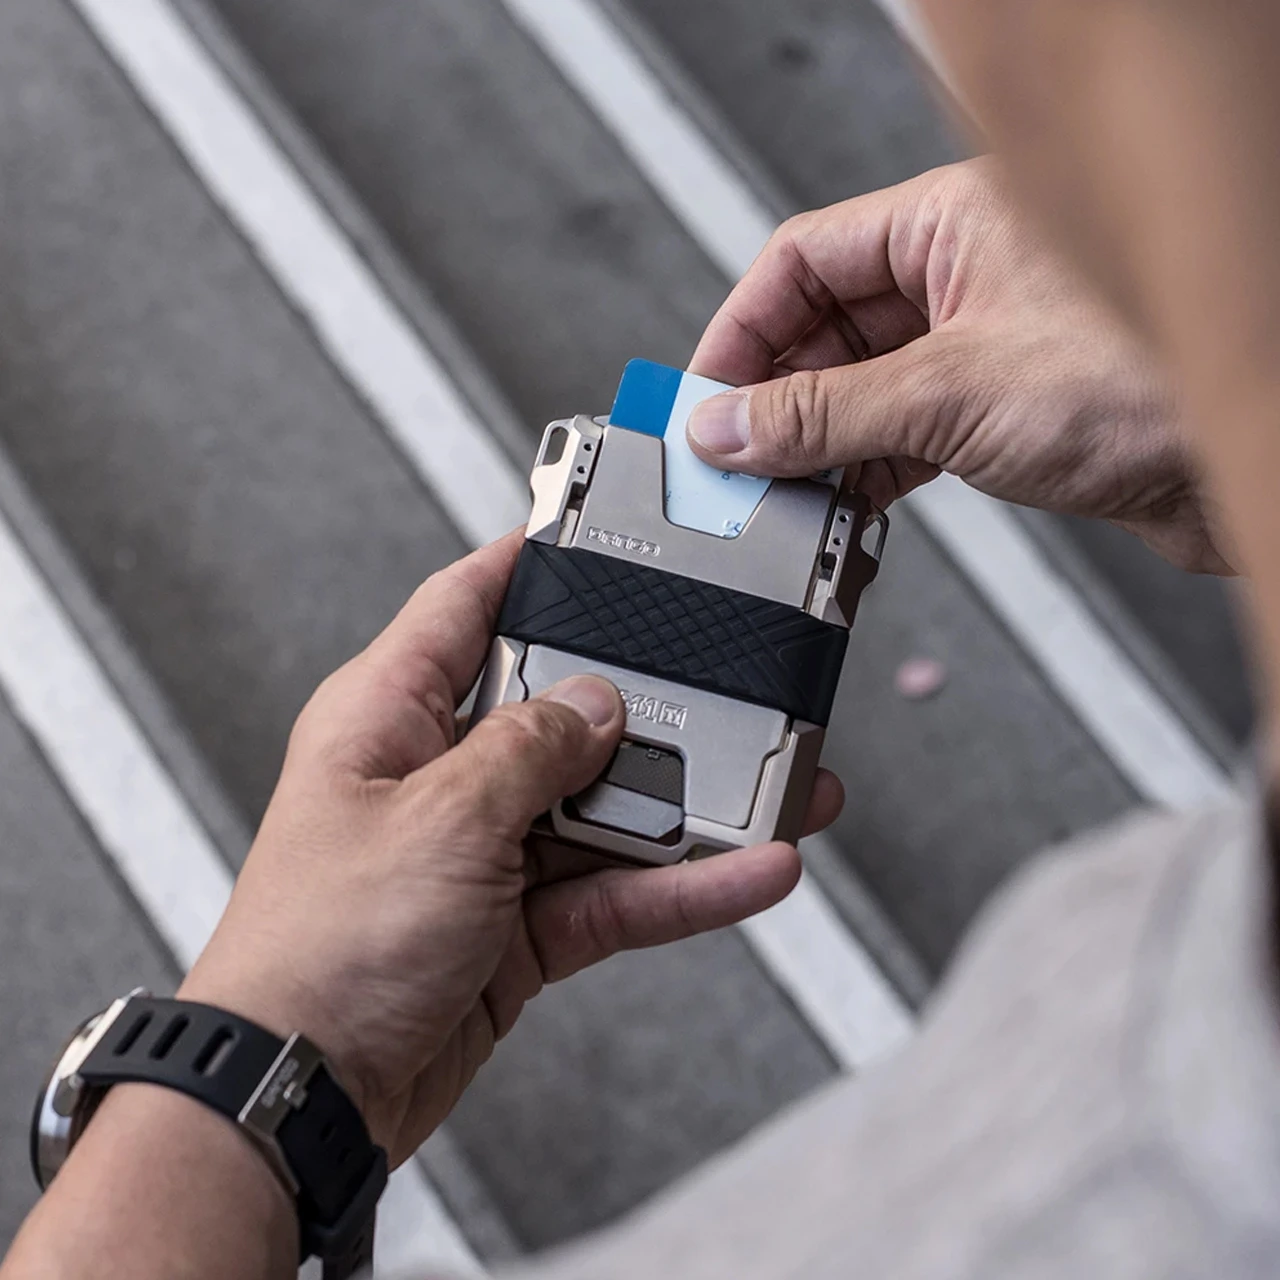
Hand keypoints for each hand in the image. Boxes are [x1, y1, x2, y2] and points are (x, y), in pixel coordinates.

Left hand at [181, 533, 841, 1165]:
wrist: (304, 1098)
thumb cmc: (323, 949)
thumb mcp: (440, 818)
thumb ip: (531, 750)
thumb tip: (599, 705)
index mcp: (390, 714)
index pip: (465, 603)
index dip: (530, 560)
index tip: (599, 529)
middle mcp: (440, 772)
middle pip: (562, 709)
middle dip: (647, 702)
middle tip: (730, 677)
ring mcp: (484, 851)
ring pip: (604, 807)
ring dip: (688, 805)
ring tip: (779, 786)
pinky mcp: (519, 923)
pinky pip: (615, 890)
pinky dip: (681, 887)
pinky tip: (748, 872)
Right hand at [686, 157, 1231, 574]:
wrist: (1244, 460)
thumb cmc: (1147, 381)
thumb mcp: (946, 393)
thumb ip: (821, 414)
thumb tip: (730, 427)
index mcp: (949, 224)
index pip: (805, 261)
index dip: (742, 330)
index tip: (705, 395)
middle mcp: (963, 277)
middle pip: (827, 329)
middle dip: (776, 399)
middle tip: (734, 458)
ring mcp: (981, 346)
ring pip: (863, 389)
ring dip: (818, 445)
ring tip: (781, 492)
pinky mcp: (1001, 411)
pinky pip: (903, 434)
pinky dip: (865, 473)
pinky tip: (840, 506)